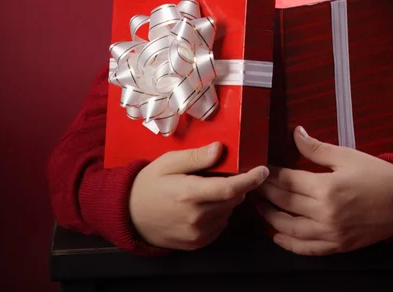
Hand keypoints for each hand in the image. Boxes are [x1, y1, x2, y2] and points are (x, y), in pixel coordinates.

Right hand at [129, 142, 267, 249]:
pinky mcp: (197, 243)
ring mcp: (197, 234)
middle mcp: (196, 217)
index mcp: (189, 194)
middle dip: (237, 184)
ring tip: (208, 188)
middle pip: (233, 199)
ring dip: (228, 199)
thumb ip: (196, 157)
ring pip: (228, 212)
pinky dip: (220, 212)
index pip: (230, 188)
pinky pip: (220, 225)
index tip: (263, 170)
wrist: (128, 215)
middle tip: (225, 172)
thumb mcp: (169, 162)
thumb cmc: (149, 183)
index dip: (251, 179)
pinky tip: (204, 203)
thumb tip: (220, 148)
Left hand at [256, 126, 392, 255]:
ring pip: (290, 229)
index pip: (287, 181)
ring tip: (259, 206)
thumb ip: (316, 149)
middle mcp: (325, 214)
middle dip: (265, 193)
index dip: (271, 174)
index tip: (260, 167)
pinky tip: (277, 235)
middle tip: (252, 184)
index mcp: (326, 188)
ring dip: (271, 218)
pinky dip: (289, 244)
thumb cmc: (376, 174)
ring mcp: (331, 234)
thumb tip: (296, 133)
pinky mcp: (337, 246)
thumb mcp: (346, 156)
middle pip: (285, 203)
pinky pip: (307, 249)